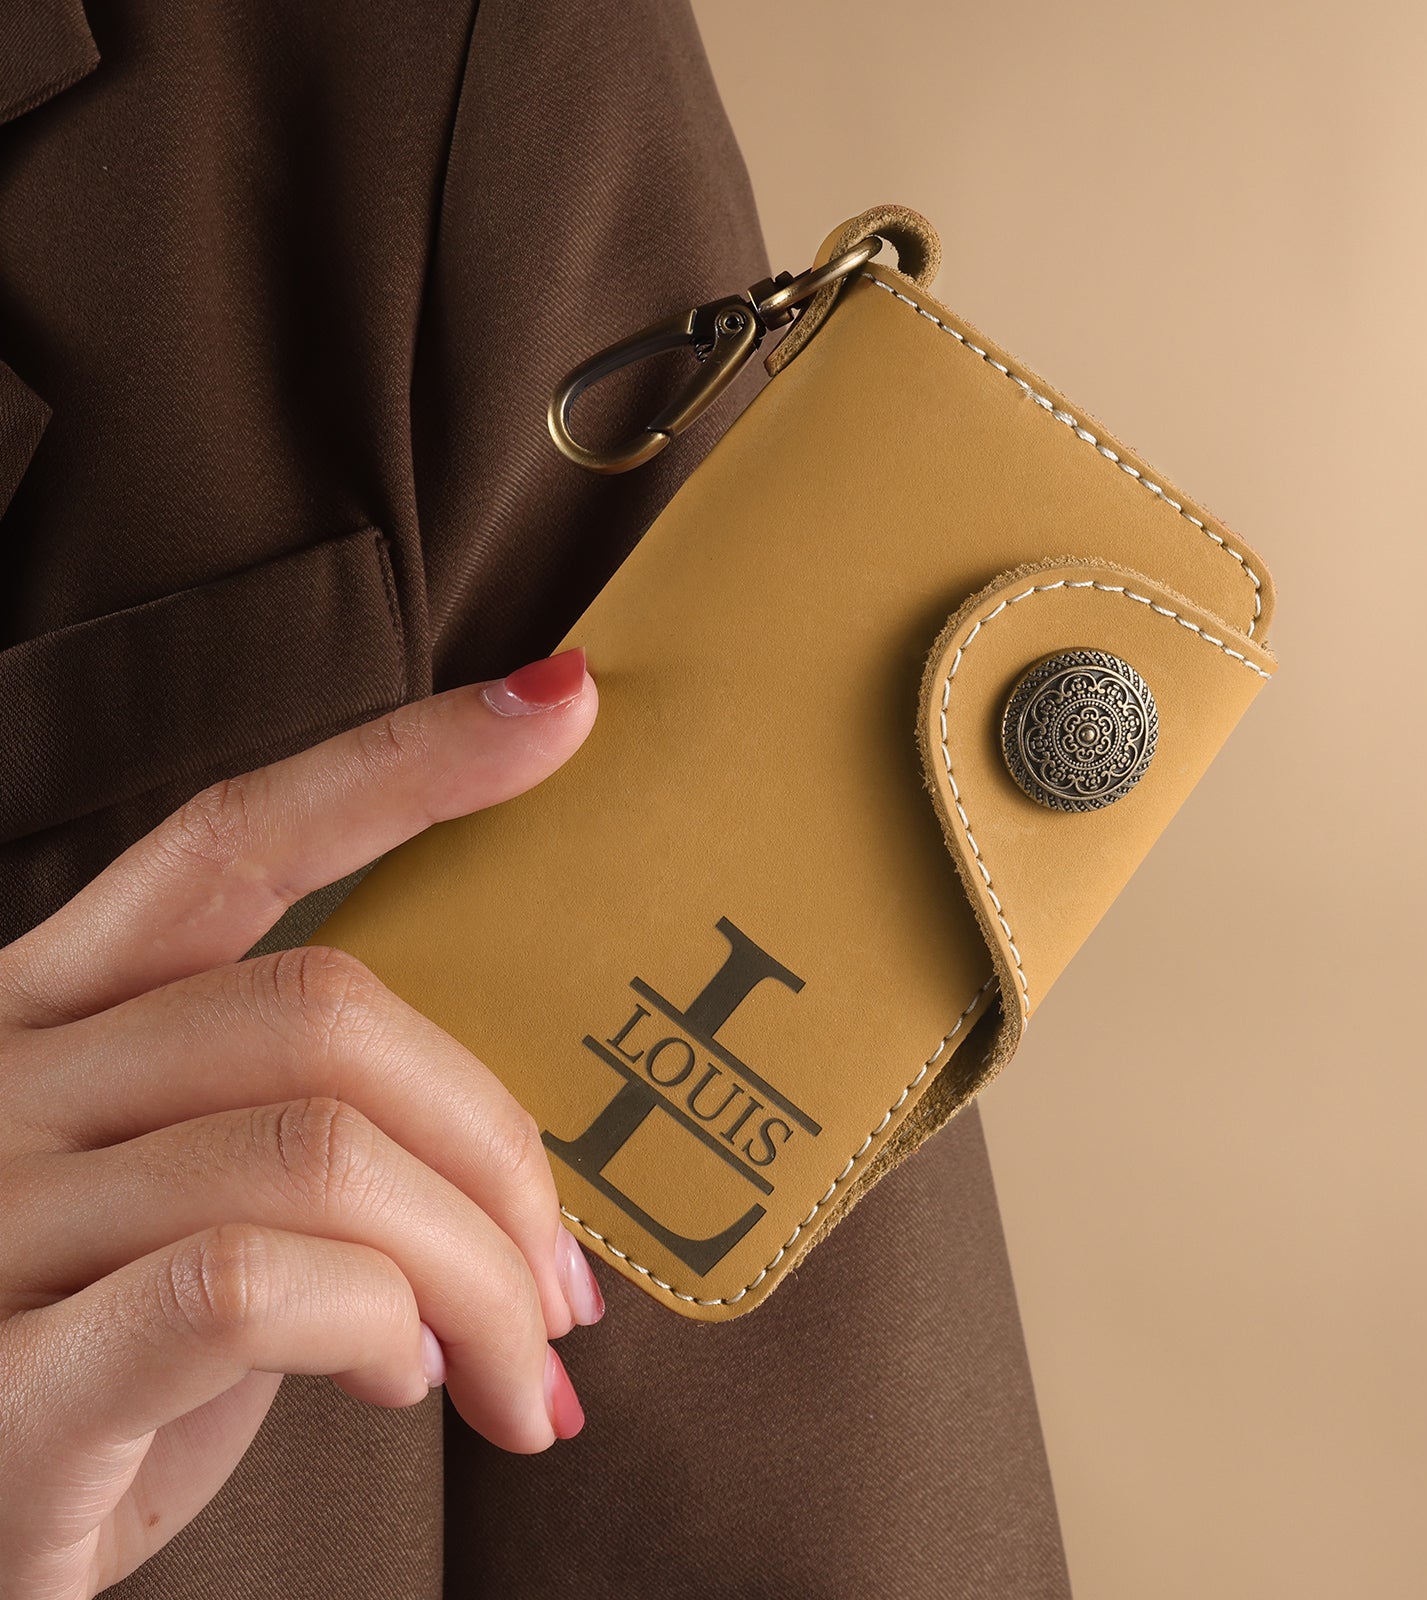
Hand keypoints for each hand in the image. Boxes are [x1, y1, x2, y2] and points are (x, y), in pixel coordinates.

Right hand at [0, 647, 606, 1597]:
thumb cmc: (103, 1380)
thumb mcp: (193, 1210)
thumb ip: (307, 1129)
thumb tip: (524, 1153)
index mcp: (57, 1015)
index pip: (233, 841)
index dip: (404, 762)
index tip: (563, 700)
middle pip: (323, 1010)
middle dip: (496, 1144)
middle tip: (562, 1278)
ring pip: (319, 1151)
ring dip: (474, 1267)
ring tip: (507, 1361)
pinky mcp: (3, 1388)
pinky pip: (247, 1283)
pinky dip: (377, 1323)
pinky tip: (402, 1381)